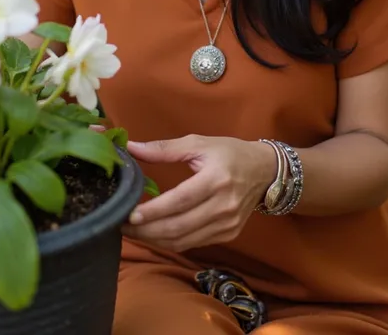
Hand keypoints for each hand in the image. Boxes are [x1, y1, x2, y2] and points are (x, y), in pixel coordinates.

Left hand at [122, 135, 275, 251]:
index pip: (180, 200)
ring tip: (133, 231)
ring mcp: (228, 224)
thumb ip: (165, 148)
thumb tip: (132, 147)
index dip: (154, 211)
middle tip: (122, 225)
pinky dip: (171, 242)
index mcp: (216, 179)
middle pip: (179, 226)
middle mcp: (224, 206)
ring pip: (184, 240)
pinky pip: (193, 243)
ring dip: (155, 239)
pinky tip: (155, 233)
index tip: (130, 214)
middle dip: (147, 230)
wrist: (264, 171)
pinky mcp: (228, 235)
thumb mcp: (199, 143)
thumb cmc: (229, 152)